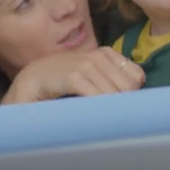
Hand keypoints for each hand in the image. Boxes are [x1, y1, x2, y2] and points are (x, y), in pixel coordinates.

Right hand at [2, 47, 144, 103]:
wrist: (33, 79)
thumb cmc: (63, 80)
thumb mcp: (91, 74)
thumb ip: (111, 79)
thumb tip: (136, 95)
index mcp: (106, 53)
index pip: (137, 76)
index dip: (132, 93)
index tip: (120, 103)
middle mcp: (99, 56)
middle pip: (129, 87)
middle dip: (123, 102)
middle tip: (110, 113)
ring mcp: (87, 65)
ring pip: (116, 94)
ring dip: (111, 108)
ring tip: (100, 115)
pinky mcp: (75, 76)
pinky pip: (98, 97)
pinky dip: (99, 109)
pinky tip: (92, 114)